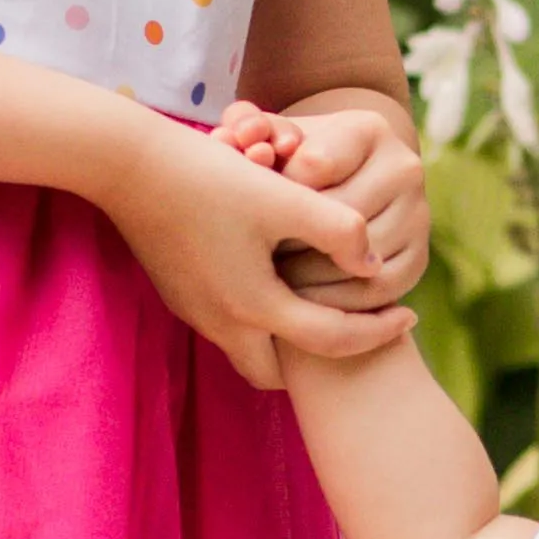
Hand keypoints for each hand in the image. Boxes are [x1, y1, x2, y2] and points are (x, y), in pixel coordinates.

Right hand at [101, 113, 414, 387]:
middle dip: (320, 359)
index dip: (378, 333)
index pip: (331, 340)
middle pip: (278, 373)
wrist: (128, 166)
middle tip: (357, 327)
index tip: (411, 316)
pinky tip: (275, 280)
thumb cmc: (208, 177)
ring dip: (287, 338)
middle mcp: (221, 322)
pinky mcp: (179, 293)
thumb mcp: (284, 197)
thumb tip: (372, 263)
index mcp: (254, 306)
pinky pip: (228, 325)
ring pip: (250, 350)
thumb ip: (338, 231)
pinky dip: (259, 318)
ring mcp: (194, 312)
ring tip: (322, 303)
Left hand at [237, 94, 431, 312]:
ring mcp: (417, 215)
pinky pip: (374, 293)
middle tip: (252, 260)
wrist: (348, 184)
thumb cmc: (295, 161)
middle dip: (291, 242)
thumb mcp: (273, 137)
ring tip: (270, 283)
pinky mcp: (418, 259)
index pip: (315, 166)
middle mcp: (405, 168)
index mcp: (369, 129)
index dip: (275, 193)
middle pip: (340, 218)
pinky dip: (334, 305)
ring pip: (358, 260)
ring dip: (310, 279)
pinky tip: (299, 304)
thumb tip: (241, 136)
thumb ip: (247, 127)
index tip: (252, 208)